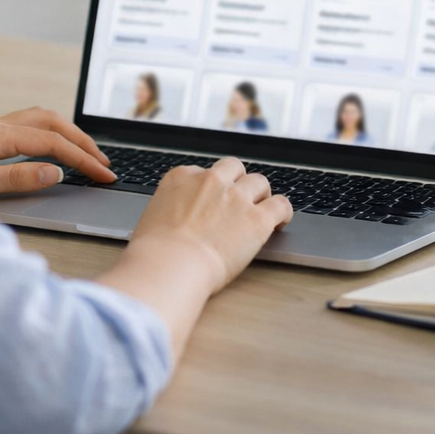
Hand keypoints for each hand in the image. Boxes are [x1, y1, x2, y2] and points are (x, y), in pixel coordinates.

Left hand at [0, 106, 116, 194]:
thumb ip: (17, 179)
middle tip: (104, 162)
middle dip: (81, 139)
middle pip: (51, 120)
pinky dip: (49, 134)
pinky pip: (26, 126)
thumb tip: (56, 172)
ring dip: (67, 133)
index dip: (82, 158)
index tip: (104, 175)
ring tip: (87, 154)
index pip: (52, 142)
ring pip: (39, 118)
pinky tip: (53, 150)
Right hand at [126, 157, 292, 295]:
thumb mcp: (152, 219)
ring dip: (261, 195)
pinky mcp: (257, 218)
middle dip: (238, 181)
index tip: (212, 201)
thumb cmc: (155, 252)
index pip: (203, 172)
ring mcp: (236, 197)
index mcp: (182, 178)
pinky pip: (280, 204)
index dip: (210, 188)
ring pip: (259, 182)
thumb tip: (171, 222)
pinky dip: (282, 211)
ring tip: (260, 210)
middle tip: (239, 199)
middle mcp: (211, 181)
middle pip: (233, 168)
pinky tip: (279, 222)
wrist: (171, 265)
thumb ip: (167, 211)